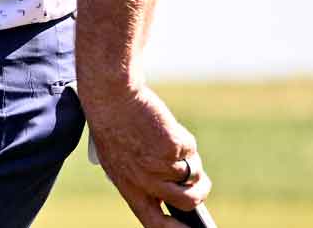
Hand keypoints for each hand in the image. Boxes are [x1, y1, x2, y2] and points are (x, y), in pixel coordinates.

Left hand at [81, 83, 211, 227]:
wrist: (111, 97)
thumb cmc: (113, 126)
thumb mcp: (119, 160)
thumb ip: (142, 179)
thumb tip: (176, 189)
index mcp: (130, 189)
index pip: (155, 223)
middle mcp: (147, 182)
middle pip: (187, 201)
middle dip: (199, 193)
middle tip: (201, 183)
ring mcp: (161, 165)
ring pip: (193, 173)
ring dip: (190, 160)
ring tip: (171, 142)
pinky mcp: (173, 147)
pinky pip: (190, 149)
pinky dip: (184, 139)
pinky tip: (164, 127)